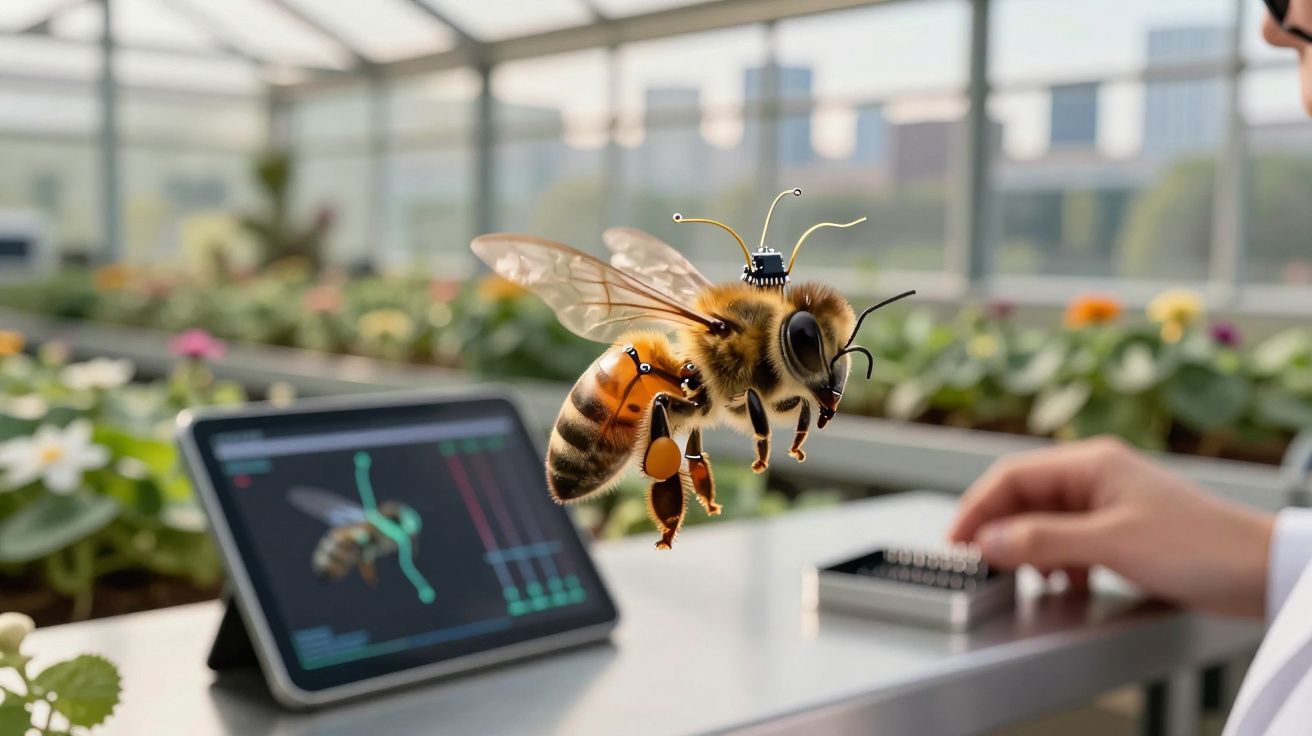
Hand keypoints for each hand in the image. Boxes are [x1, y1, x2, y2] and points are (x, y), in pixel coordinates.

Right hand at [947, 437, 1274, 618]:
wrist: (1262, 571)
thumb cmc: (1200, 546)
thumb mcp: (1111, 543)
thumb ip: (1044, 540)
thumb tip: (990, 540)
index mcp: (1090, 463)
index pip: (1011, 476)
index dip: (977, 508)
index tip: (956, 541)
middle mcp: (1095, 476)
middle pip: (1025, 498)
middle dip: (1000, 531)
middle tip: (980, 563)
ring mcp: (1109, 502)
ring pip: (1045, 521)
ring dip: (1029, 549)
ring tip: (1025, 576)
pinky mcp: (1122, 530)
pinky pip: (1070, 540)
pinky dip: (1057, 561)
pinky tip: (1063, 581)